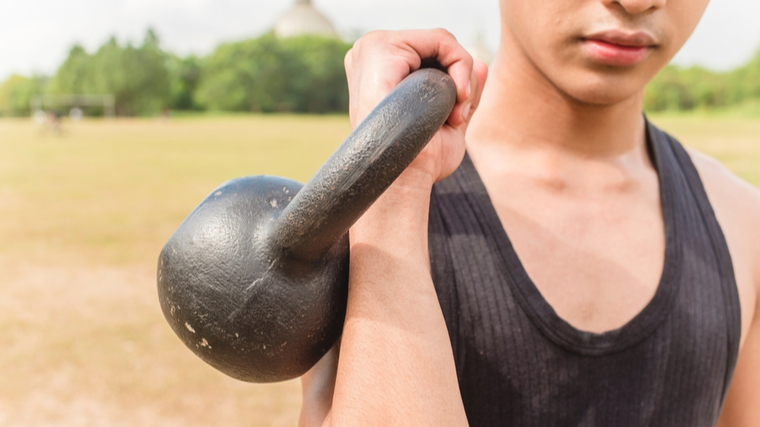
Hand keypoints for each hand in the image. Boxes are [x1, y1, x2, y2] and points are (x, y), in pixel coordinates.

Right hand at [345, 29, 488, 185]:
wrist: (404, 178)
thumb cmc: (421, 162)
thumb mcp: (447, 123)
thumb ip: (463, 93)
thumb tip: (481, 65)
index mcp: (375, 72)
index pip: (428, 55)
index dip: (453, 80)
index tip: (458, 117)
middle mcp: (366, 56)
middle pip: (435, 47)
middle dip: (459, 79)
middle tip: (458, 117)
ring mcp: (370, 48)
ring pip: (442, 43)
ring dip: (461, 78)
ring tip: (454, 114)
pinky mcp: (381, 47)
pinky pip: (441, 40)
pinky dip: (460, 67)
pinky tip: (454, 99)